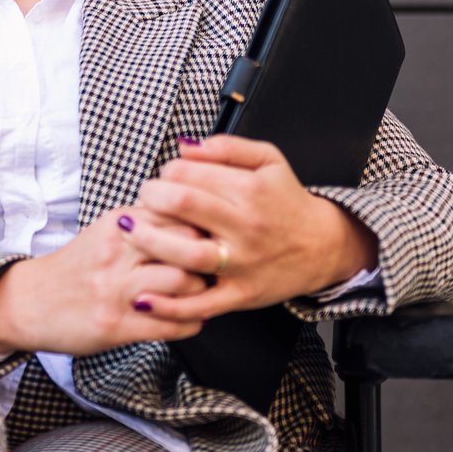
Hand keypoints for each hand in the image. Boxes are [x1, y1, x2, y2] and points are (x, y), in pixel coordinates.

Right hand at [0, 207, 208, 355]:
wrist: (29, 302)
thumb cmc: (76, 267)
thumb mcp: (106, 232)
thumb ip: (146, 223)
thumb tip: (195, 218)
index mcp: (118, 224)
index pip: (179, 213)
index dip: (204, 226)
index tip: (212, 237)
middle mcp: (118, 253)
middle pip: (187, 245)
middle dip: (209, 258)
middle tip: (214, 269)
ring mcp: (116, 290)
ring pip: (183, 284)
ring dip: (201, 294)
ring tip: (199, 297)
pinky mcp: (115, 325)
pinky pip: (170, 325)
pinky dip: (189, 324)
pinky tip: (188, 320)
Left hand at [124, 135, 377, 321]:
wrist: (323, 245)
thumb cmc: (286, 200)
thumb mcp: (268, 160)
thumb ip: (226, 147)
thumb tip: (183, 147)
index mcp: (249, 190)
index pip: (188, 175)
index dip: (164, 174)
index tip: (162, 179)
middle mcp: (246, 226)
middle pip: (183, 206)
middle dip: (150, 199)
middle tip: (142, 201)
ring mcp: (242, 263)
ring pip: (187, 254)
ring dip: (149, 242)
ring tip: (129, 232)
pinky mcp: (241, 295)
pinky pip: (201, 304)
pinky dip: (170, 305)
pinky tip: (143, 296)